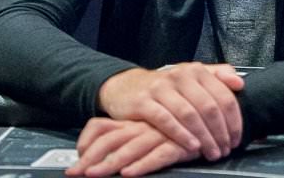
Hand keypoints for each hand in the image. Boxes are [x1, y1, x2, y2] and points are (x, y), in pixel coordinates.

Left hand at [67, 118, 197, 176]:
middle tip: (75, 173)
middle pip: (111, 140)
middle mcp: (142, 126)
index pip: (102, 128)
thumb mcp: (144, 127)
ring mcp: (159, 134)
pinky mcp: (178, 144)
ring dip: (111, 163)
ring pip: (131, 148)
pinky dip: (143, 165)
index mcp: (132, 121)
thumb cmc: (173, 123)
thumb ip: (120, 132)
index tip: (73, 160)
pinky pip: (159, 155)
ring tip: (94, 175)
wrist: (210, 111)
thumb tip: (89, 147)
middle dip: (91, 159)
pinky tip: (130, 173)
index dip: (86, 143)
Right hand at [97, 63, 243, 161]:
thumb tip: (239, 84)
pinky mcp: (144, 101)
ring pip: (189, 114)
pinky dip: (181, 135)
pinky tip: (191, 147)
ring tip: (211, 152)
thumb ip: (217, 76)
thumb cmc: (165, 87)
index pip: (223, 96)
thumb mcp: (191, 77)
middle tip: (224, 149)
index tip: (237, 138)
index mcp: (196, 71)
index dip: (233, 120)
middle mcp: (180, 76)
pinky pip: (166, 120)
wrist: (126, 87)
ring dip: (204, 137)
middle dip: (220, 132)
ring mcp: (161, 88)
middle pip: (208, 106)